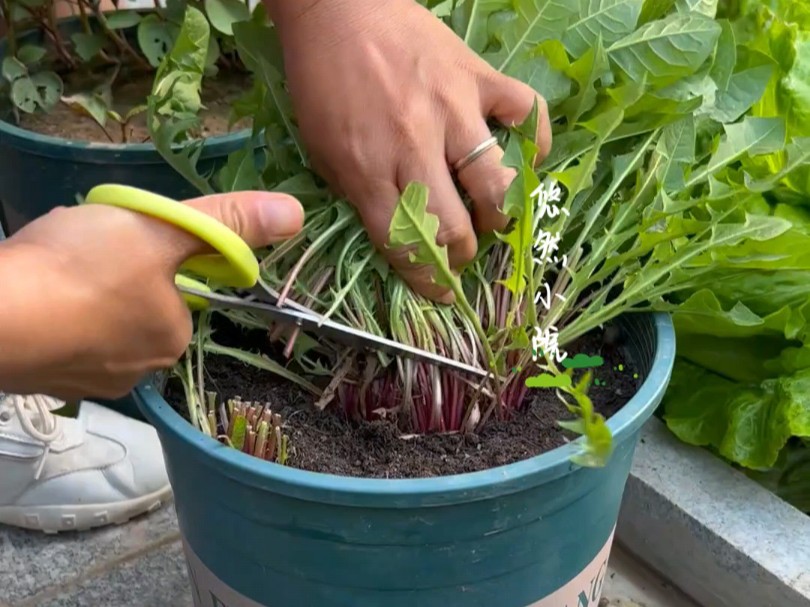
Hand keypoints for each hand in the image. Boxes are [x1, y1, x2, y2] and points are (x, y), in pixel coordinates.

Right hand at [0, 192, 302, 398]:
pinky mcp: (42, 383)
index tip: (118, 241)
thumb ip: (226, 222)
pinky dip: (48, 313)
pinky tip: (27, 296)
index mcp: (172, 336)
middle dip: (110, 274)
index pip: (177, 290)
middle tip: (77, 251)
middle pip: (134, 305)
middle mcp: (139, 371)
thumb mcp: (161, 230)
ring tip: (47, 270)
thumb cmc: (81, 271)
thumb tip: (296, 215)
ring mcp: (87, 382)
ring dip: (75, 293)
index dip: (150, 257)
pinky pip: (58, 337)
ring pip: (93, 321)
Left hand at [268, 0, 550, 302]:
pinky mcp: (480, 76)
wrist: (339, 8)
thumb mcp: (324, 152)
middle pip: (454, 226)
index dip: (427, 279)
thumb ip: (361, 196)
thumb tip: (401, 235)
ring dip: (499, 214)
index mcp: (369, 171)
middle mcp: (415, 147)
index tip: (439, 290)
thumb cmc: (323, 84)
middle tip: (462, 252)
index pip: (406, 245)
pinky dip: (535, 141)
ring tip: (493, 217)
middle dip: (463, 255)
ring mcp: (454, 109)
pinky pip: (528, 113)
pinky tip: (526, 156)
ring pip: (495, 183)